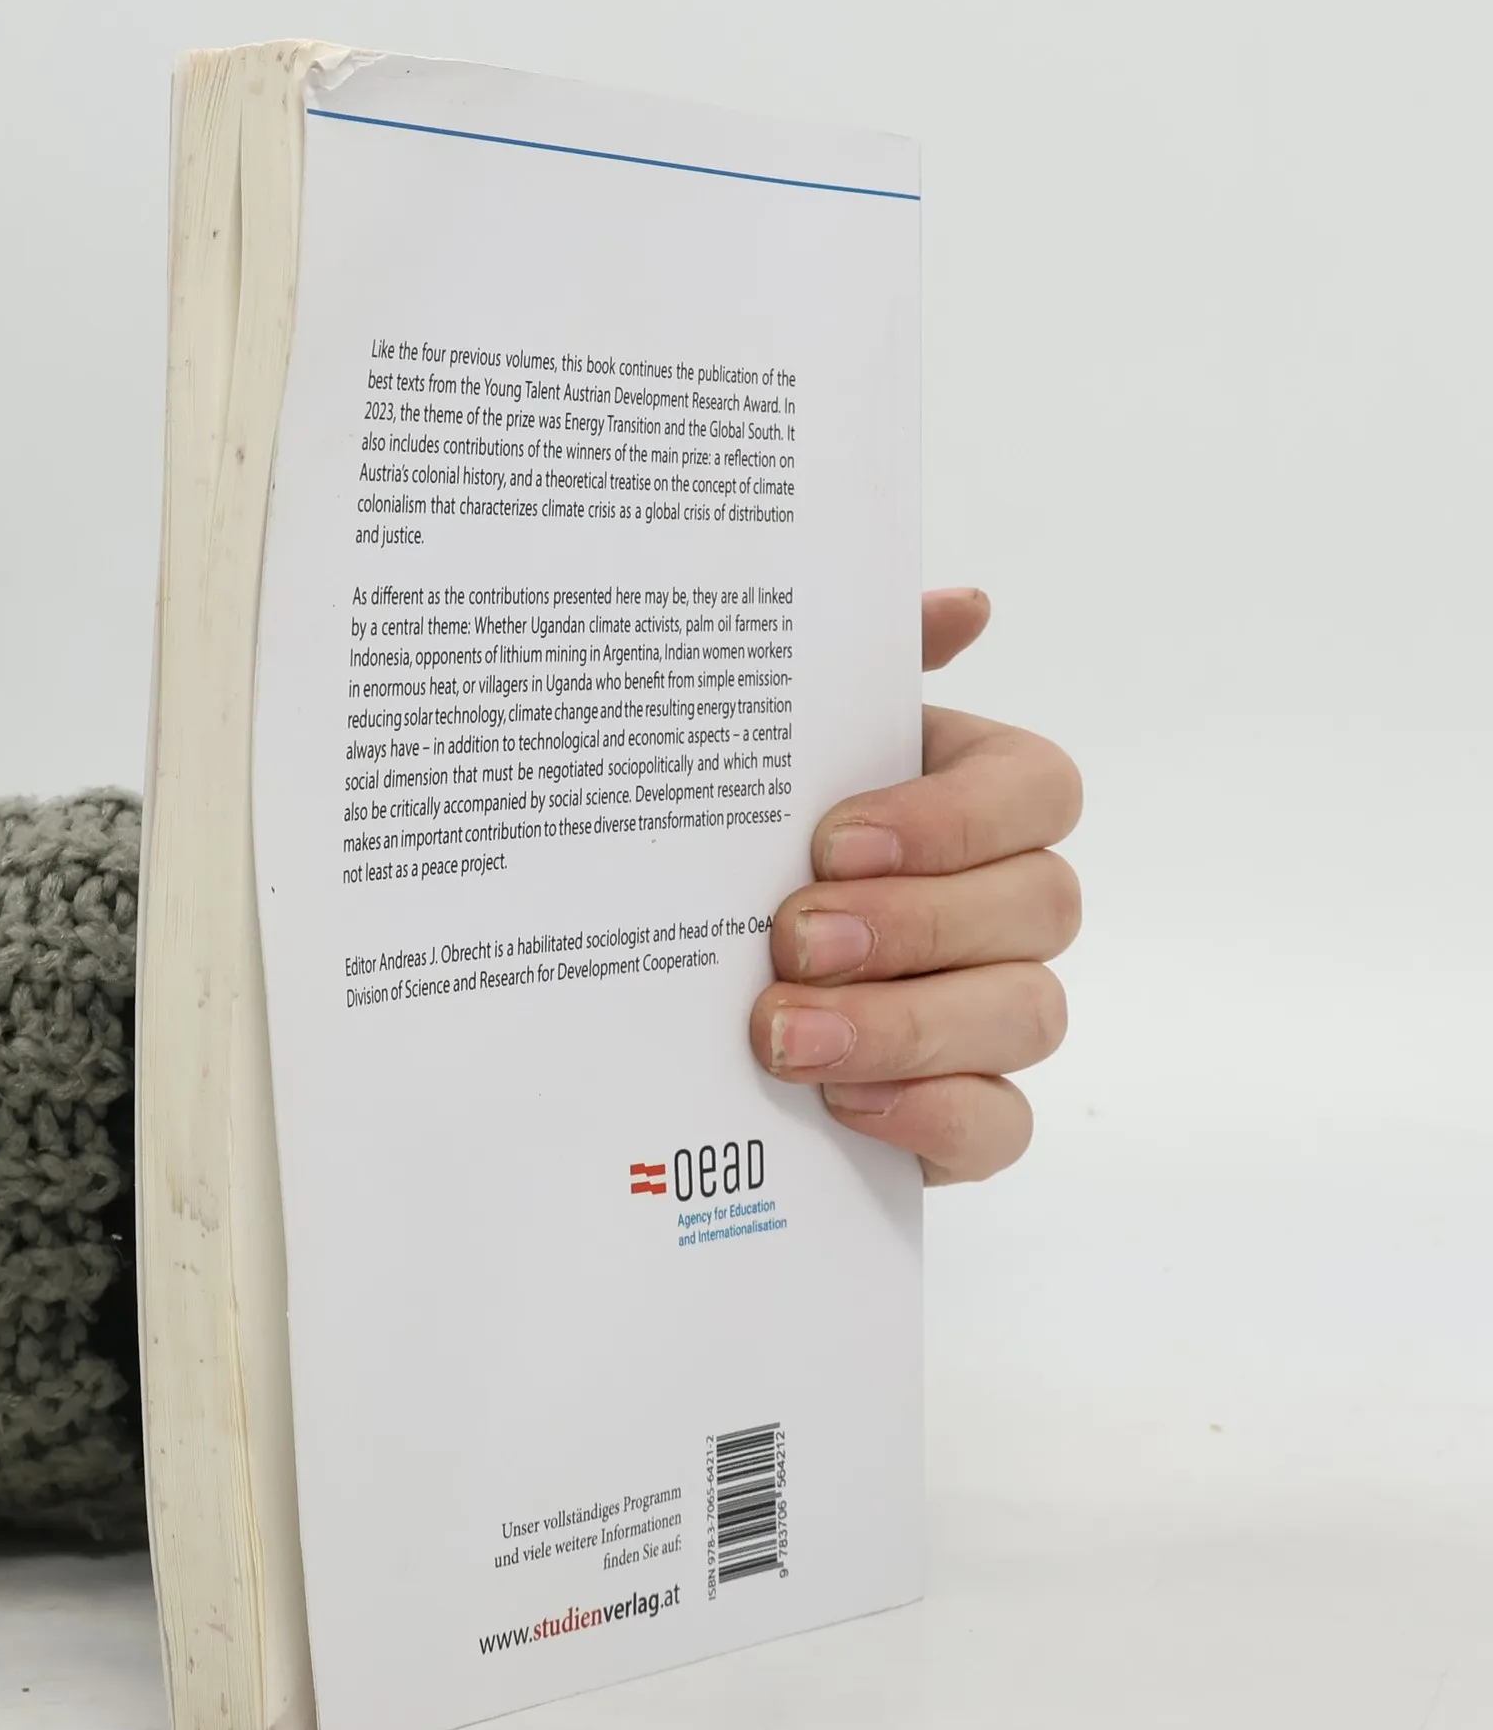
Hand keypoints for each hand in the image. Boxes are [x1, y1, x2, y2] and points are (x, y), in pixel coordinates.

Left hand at [748, 588, 1081, 1184]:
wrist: (687, 987)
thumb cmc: (752, 844)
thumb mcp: (778, 750)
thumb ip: (859, 669)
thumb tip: (964, 604)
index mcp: (978, 799)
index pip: (1037, 789)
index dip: (952, 817)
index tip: (833, 841)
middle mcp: (1008, 904)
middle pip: (1042, 904)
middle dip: (917, 924)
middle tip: (793, 938)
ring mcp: (996, 1013)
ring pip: (1028, 1015)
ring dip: (905, 1025)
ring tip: (784, 1033)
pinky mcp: (967, 1111)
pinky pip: (1002, 1125)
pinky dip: (930, 1114)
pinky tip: (841, 1100)